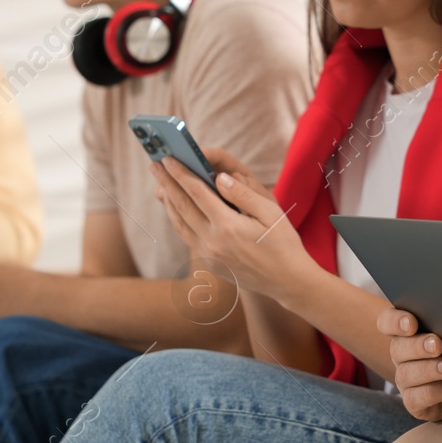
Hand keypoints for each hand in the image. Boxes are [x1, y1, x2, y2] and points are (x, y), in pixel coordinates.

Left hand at [150, 152, 314, 302]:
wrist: (287, 282)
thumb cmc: (283, 244)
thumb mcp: (271, 214)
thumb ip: (243, 194)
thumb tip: (220, 177)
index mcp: (228, 226)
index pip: (197, 192)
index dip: (180, 173)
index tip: (167, 159)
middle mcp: (212, 242)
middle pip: (181, 206)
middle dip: (167, 183)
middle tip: (154, 165)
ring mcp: (208, 255)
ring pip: (179, 223)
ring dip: (168, 201)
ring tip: (161, 185)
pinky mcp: (209, 264)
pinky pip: (187, 237)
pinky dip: (178, 219)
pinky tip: (177, 210)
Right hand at [379, 307, 441, 420]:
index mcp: (406, 333)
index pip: (387, 322)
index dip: (394, 321)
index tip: (412, 323)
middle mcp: (401, 356)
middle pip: (398, 348)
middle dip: (418, 346)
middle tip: (437, 344)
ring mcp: (406, 381)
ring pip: (407, 374)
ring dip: (429, 369)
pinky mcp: (414, 403)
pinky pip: (416, 398)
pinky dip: (435, 391)